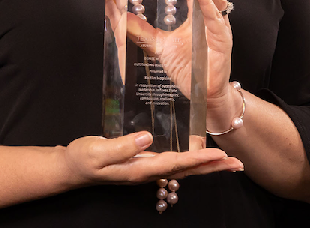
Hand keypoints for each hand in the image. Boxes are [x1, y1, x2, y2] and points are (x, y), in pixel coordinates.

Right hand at [61, 131, 242, 186]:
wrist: (72, 168)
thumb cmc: (83, 158)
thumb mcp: (98, 151)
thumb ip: (123, 145)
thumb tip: (148, 137)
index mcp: (140, 169)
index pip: (177, 164)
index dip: (200, 159)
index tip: (220, 154)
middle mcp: (147, 171)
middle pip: (187, 171)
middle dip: (213, 167)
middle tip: (237, 163)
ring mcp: (146, 169)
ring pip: (184, 169)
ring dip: (207, 165)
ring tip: (228, 161)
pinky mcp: (143, 163)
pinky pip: (174, 164)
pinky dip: (192, 161)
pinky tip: (198, 156)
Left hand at [119, 0, 233, 103]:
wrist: (203, 95)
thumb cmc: (188, 67)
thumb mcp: (158, 45)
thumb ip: (140, 30)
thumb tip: (118, 16)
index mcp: (197, 8)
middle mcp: (210, 10)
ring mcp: (217, 22)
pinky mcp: (221, 38)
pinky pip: (213, 16)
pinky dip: (207, 1)